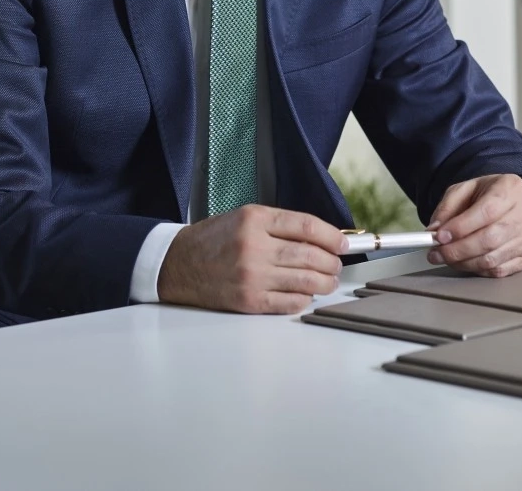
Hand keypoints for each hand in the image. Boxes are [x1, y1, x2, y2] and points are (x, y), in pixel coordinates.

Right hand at [156, 205, 346, 313]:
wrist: (178, 264)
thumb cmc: (213, 240)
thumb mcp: (243, 218)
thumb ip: (278, 225)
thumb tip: (319, 238)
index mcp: (254, 219)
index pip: (306, 225)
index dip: (332, 236)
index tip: (343, 243)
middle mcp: (254, 246)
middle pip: (310, 255)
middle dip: (331, 261)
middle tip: (336, 264)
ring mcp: (252, 275)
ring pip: (305, 281)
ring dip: (324, 282)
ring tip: (328, 280)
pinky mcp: (248, 300)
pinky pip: (290, 303)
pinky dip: (305, 299)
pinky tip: (306, 294)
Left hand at [425, 174, 521, 277]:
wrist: (521, 201)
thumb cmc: (492, 193)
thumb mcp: (466, 189)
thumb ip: (448, 207)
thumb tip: (434, 230)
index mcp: (508, 192)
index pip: (486, 213)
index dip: (460, 227)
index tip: (439, 237)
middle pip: (489, 240)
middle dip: (457, 251)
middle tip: (435, 254)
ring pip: (493, 260)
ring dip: (463, 263)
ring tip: (446, 259)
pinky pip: (499, 271)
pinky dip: (478, 270)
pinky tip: (465, 263)